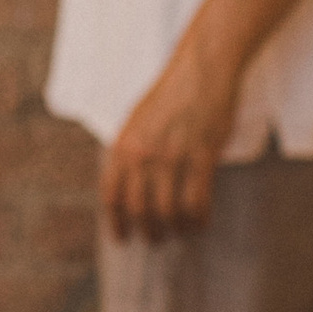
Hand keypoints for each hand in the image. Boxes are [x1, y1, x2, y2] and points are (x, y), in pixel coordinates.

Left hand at [101, 29, 239, 242]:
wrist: (201, 71)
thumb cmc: (170, 94)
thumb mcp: (136, 120)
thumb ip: (129, 151)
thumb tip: (126, 185)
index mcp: (122, 144)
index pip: (111, 195)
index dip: (115, 222)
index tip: (121, 238)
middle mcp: (142, 154)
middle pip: (139, 209)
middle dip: (147, 231)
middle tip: (155, 240)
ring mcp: (171, 156)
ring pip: (169, 210)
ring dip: (175, 228)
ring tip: (180, 233)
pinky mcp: (201, 156)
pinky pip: (197, 200)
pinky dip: (198, 218)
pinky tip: (201, 223)